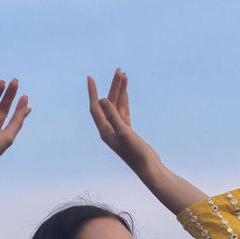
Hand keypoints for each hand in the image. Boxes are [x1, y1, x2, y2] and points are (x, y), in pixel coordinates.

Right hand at [0, 79, 29, 190]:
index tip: (24, 96)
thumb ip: (17, 122)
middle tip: (14, 81)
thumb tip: (28, 107)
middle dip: (8, 95)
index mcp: (2, 135)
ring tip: (2, 82)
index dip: (19, 107)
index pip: (13, 118)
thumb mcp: (7, 137)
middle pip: (2, 109)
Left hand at [88, 68, 205, 213]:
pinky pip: (124, 111)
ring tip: (124, 75)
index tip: (90, 78)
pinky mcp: (127, 131)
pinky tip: (125, 91)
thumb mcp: (124, 133)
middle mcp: (109, 130)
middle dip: (112, 86)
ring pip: (117, 106)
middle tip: (118, 70)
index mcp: (105, 131)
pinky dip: (125, 100)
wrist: (149, 168)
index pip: (95, 108)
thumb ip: (113, 116)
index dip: (92, 93)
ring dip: (120, 91)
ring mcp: (118, 130)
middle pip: (108, 104)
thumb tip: (103, 99)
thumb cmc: (136, 153)